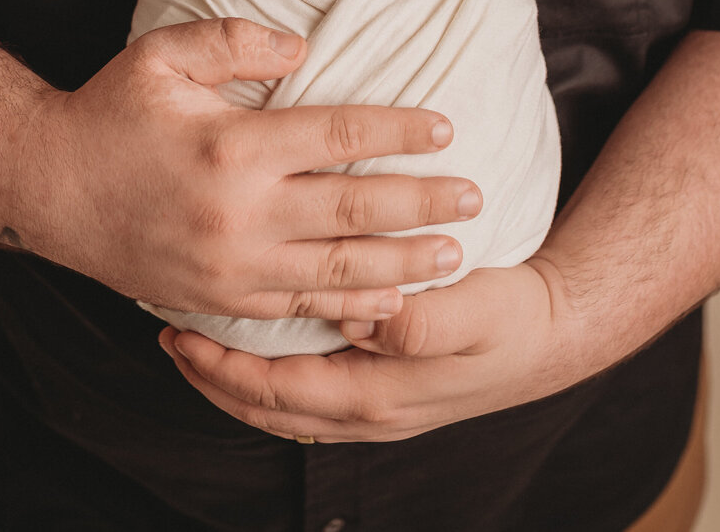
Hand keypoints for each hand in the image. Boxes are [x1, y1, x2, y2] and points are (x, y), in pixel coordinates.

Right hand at [27, 17, 481, 325]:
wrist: (45, 188)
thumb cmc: (108, 112)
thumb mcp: (163, 53)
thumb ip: (235, 39)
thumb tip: (304, 45)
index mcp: (235, 146)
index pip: (340, 134)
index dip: (399, 129)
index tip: (446, 125)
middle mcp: (241, 213)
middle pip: (355, 208)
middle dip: (424, 203)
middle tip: (476, 197)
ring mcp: (231, 265)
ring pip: (338, 271)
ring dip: (403, 263)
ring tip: (455, 255)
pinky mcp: (218, 299)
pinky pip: (297, 307)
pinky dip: (349, 307)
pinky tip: (388, 301)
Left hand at [159, 261, 579, 441]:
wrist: (553, 332)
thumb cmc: (511, 314)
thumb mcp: (473, 309)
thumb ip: (420, 319)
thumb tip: (362, 317)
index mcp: (377, 392)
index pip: (275, 391)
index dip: (221, 367)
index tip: (179, 331)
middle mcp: (367, 410)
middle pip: (266, 408)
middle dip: (211, 377)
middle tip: (166, 334)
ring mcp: (374, 407)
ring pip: (281, 407)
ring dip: (234, 379)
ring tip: (195, 341)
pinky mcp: (382, 390)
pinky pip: (305, 394)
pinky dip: (268, 376)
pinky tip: (257, 343)